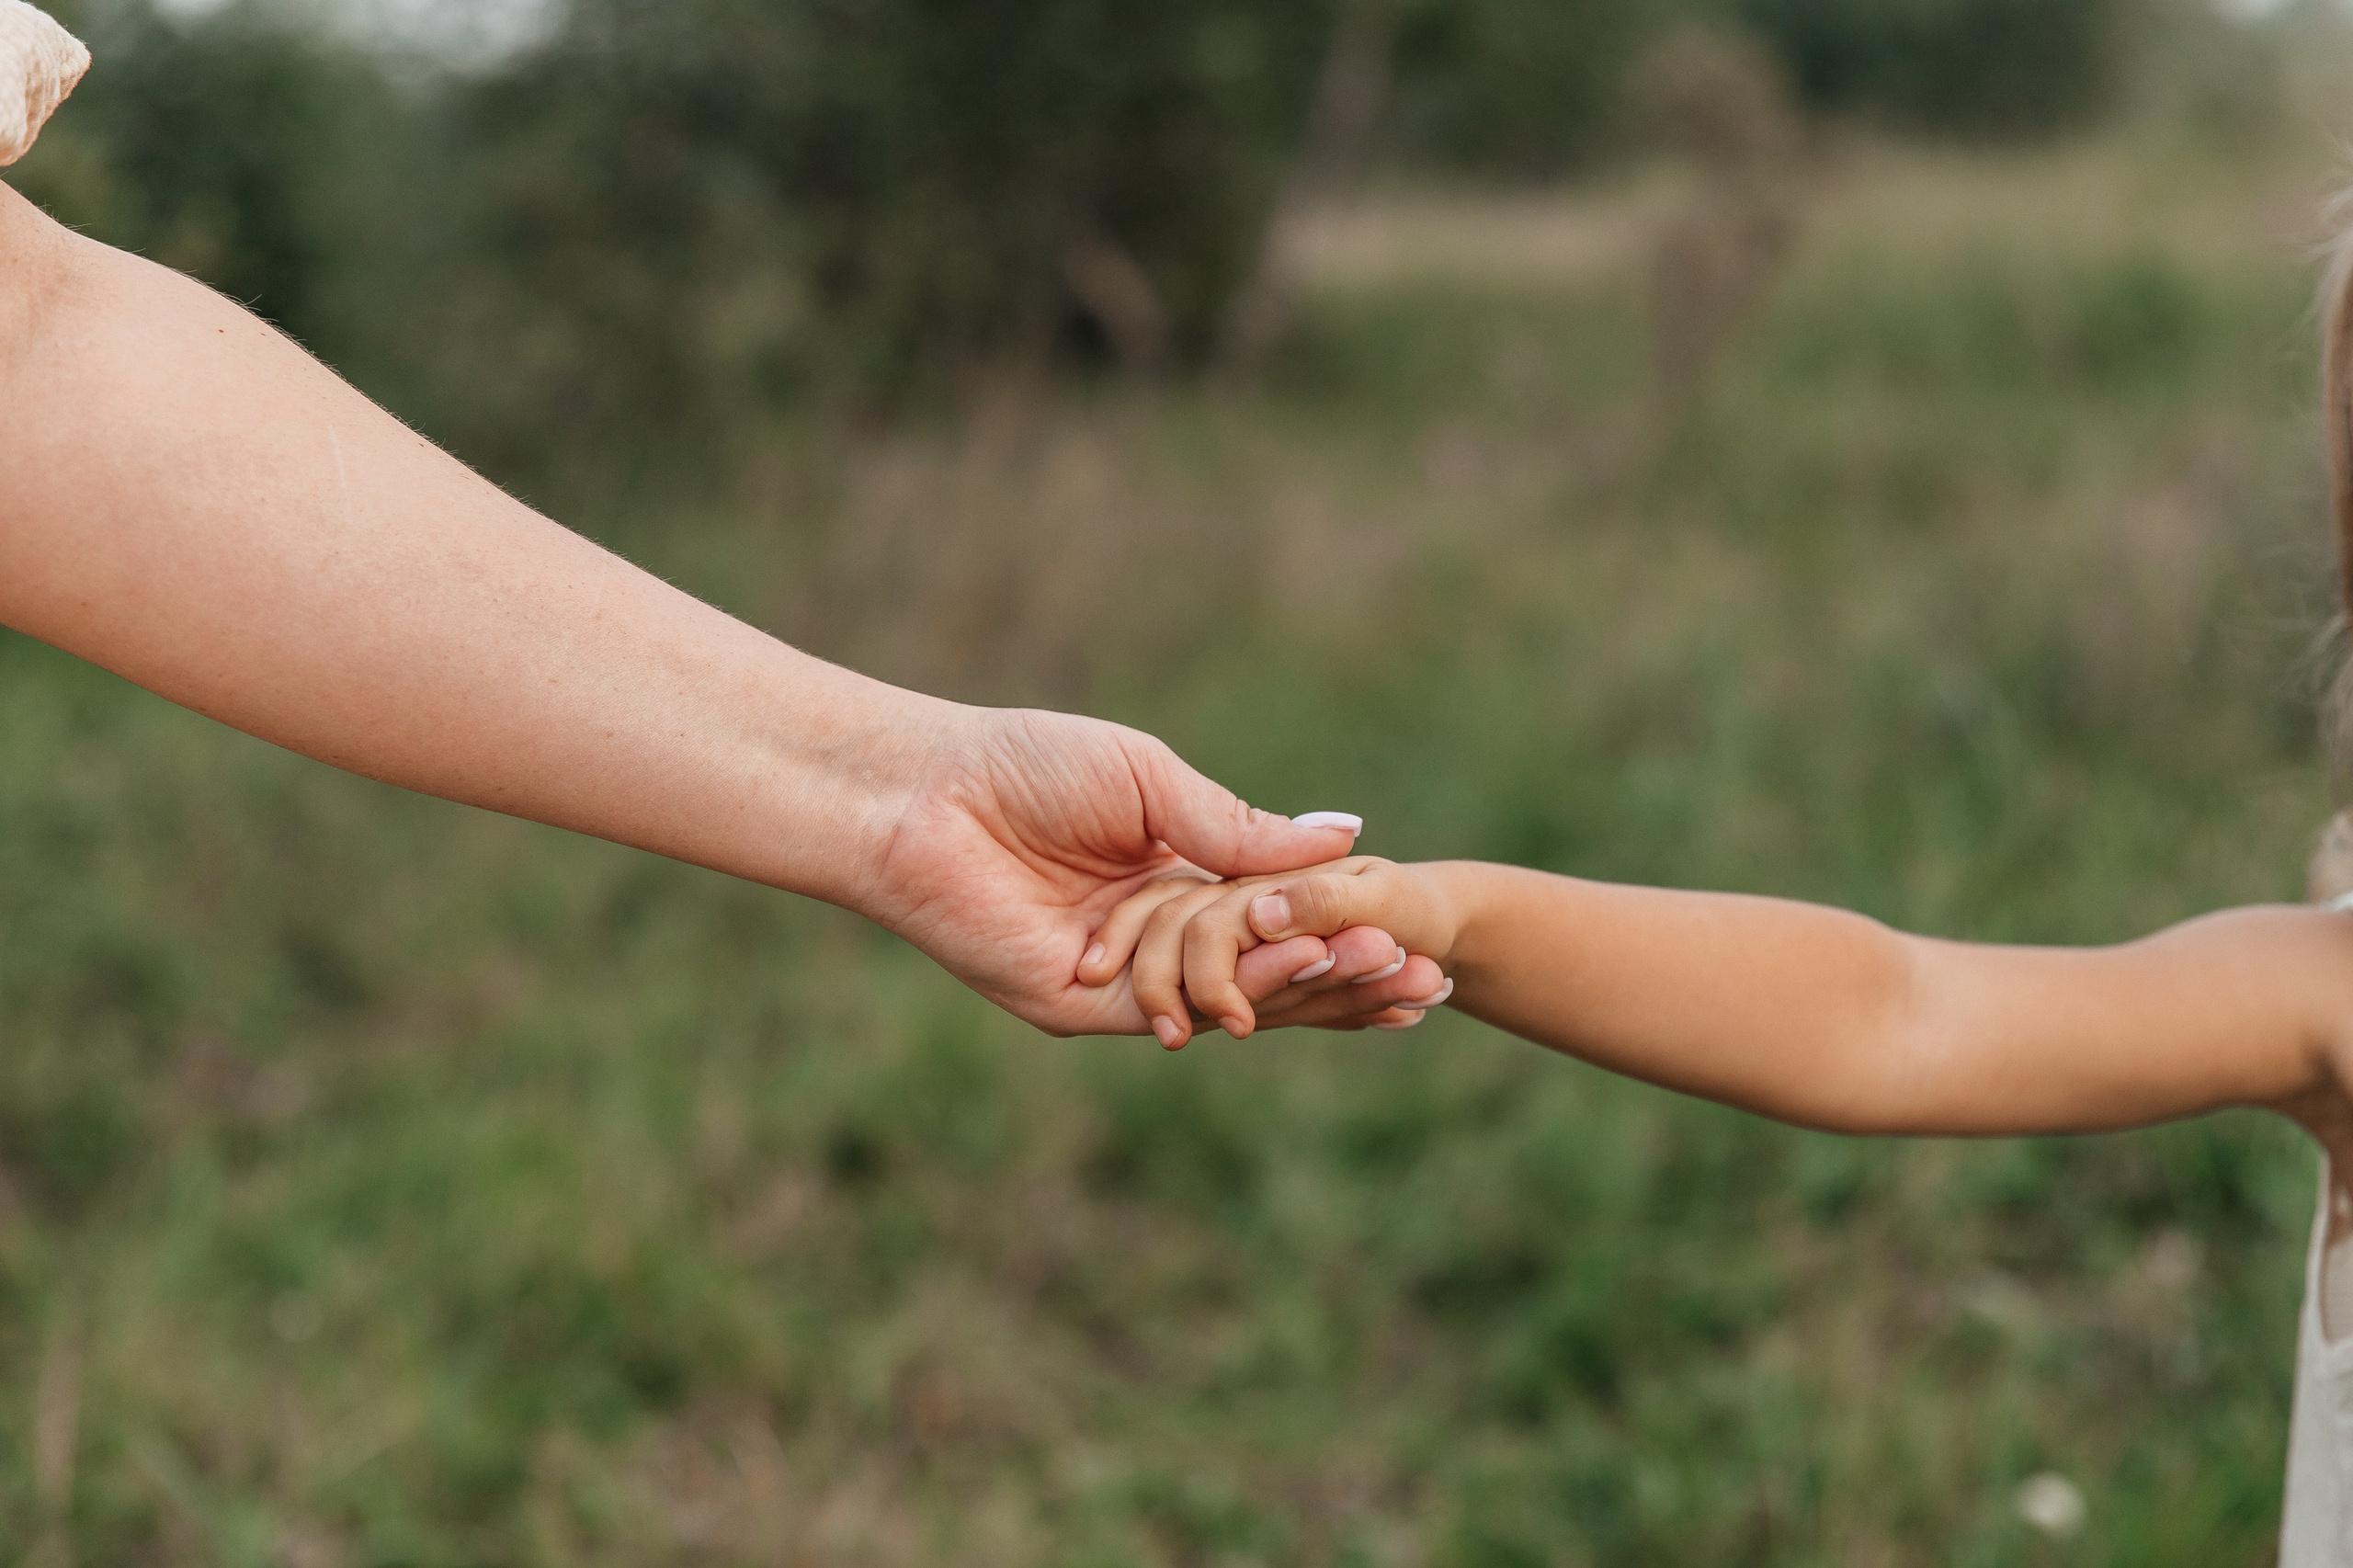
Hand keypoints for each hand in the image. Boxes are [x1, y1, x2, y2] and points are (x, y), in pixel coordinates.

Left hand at [855, 706, 1433, 1036]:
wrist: (926, 789)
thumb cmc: (1024, 764)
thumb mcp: (1154, 783)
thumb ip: (1241, 829)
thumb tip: (1348, 837)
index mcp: (1173, 884)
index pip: (1277, 925)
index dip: (1343, 932)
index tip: (1420, 936)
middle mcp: (1153, 942)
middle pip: (1267, 974)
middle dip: (1347, 976)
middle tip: (1428, 977)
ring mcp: (1118, 981)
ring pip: (1229, 999)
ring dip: (1309, 984)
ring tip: (1383, 967)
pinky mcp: (1076, 1007)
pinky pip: (1170, 1009)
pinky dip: (1238, 989)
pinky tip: (1298, 965)